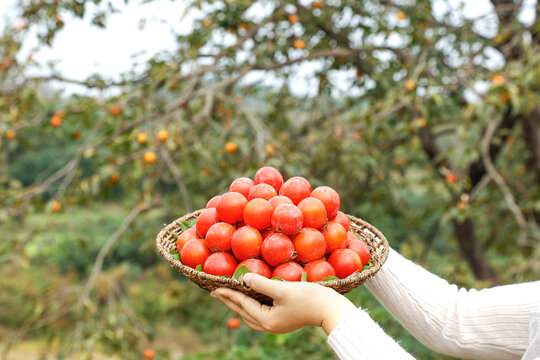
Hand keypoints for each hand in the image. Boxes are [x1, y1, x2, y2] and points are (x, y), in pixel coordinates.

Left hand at [211, 273, 355, 334]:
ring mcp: (277, 324)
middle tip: (216, 292)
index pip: (243, 304)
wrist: (330, 309)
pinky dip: (251, 306)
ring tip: (230, 296)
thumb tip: (244, 278)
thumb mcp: (283, 289)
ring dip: (239, 305)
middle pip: (243, 312)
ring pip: (251, 315)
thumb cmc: (308, 298)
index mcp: (267, 320)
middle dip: (230, 301)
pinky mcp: (283, 320)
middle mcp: (270, 325)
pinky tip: (251, 299)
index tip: (215, 286)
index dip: (229, 293)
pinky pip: (260, 314)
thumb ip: (262, 284)